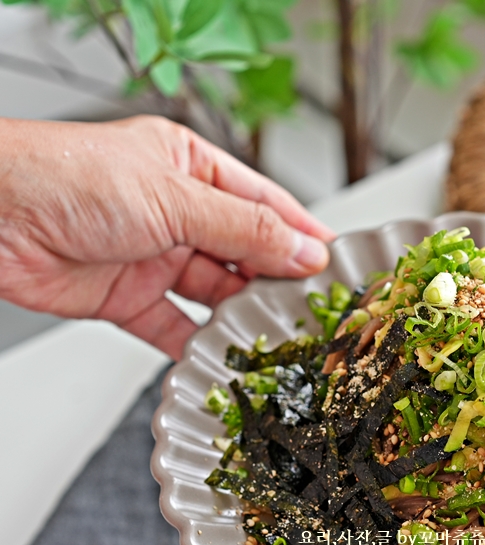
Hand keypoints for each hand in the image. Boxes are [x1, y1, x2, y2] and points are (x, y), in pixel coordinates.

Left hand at [0, 115, 335, 358]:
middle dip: (277, 280)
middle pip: (244, 252)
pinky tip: (223, 355)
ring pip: (214, 293)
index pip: (265, 204)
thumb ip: (244, 229)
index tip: (339, 262)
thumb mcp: (174, 197)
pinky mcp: (127, 297)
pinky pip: (173, 326)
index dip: (303, 234)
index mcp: (191, 168)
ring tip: (277, 335)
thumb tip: (304, 250)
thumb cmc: (64, 178)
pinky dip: (197, 343)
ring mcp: (153, 256)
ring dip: (242, 314)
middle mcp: (175, 212)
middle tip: (314, 309)